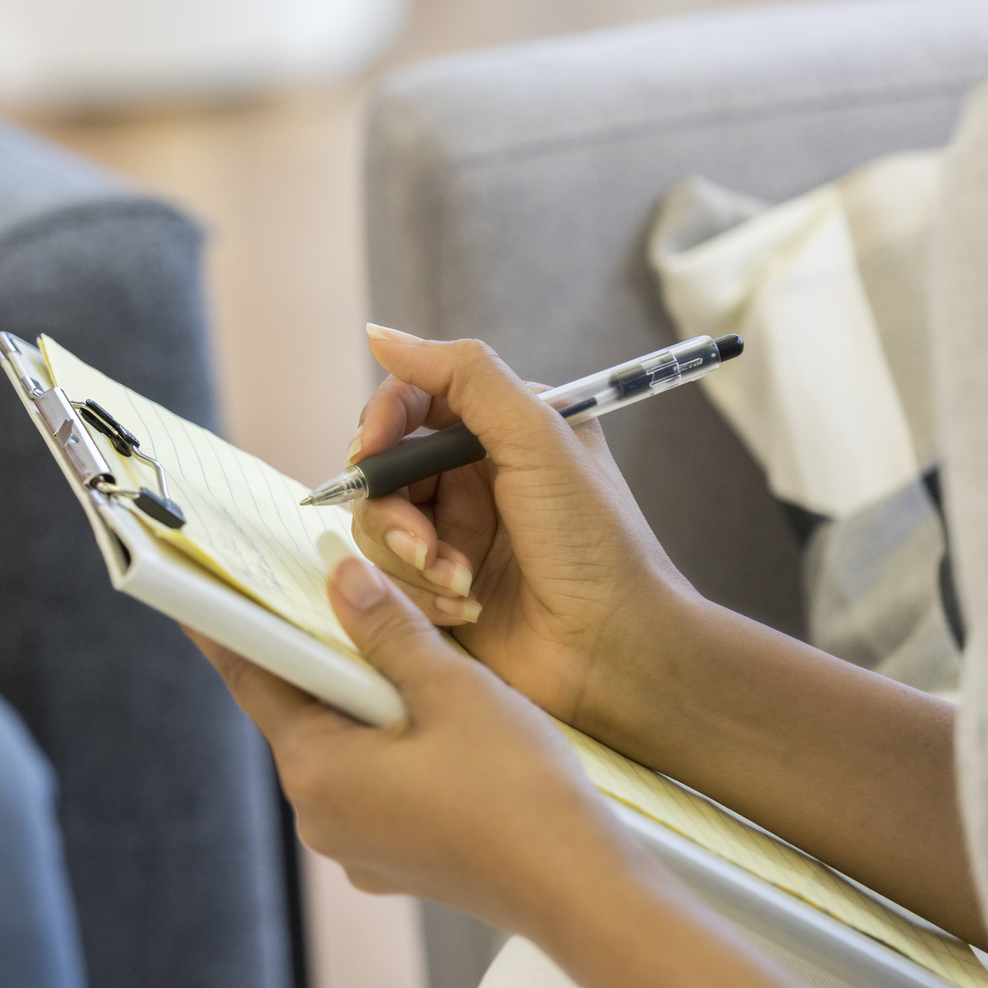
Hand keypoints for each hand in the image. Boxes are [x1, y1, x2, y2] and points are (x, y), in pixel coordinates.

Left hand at [193, 557, 639, 935]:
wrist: (583, 892)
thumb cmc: (517, 792)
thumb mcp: (449, 687)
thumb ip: (385, 628)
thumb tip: (340, 575)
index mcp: (315, 771)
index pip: (254, 679)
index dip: (229, 627)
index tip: (198, 590)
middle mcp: (319, 817)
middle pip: (300, 710)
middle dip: (316, 653)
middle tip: (323, 593)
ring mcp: (357, 845)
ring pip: (341, 745)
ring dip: (362, 698)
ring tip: (398, 649)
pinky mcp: (395, 858)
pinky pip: (373, 781)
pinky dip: (388, 741)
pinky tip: (430, 715)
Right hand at [343, 327, 695, 730]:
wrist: (617, 653)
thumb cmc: (596, 544)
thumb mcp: (539, 439)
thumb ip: (464, 376)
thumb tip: (382, 334)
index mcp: (504, 428)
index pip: (412, 401)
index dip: (381, 421)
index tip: (370, 450)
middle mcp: (474, 475)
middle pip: (384, 466)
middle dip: (391, 505)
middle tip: (419, 540)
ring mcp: (455, 531)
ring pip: (377, 523)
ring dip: (409, 555)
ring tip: (457, 581)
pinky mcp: (439, 584)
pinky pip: (389, 575)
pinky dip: (420, 591)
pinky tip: (465, 607)